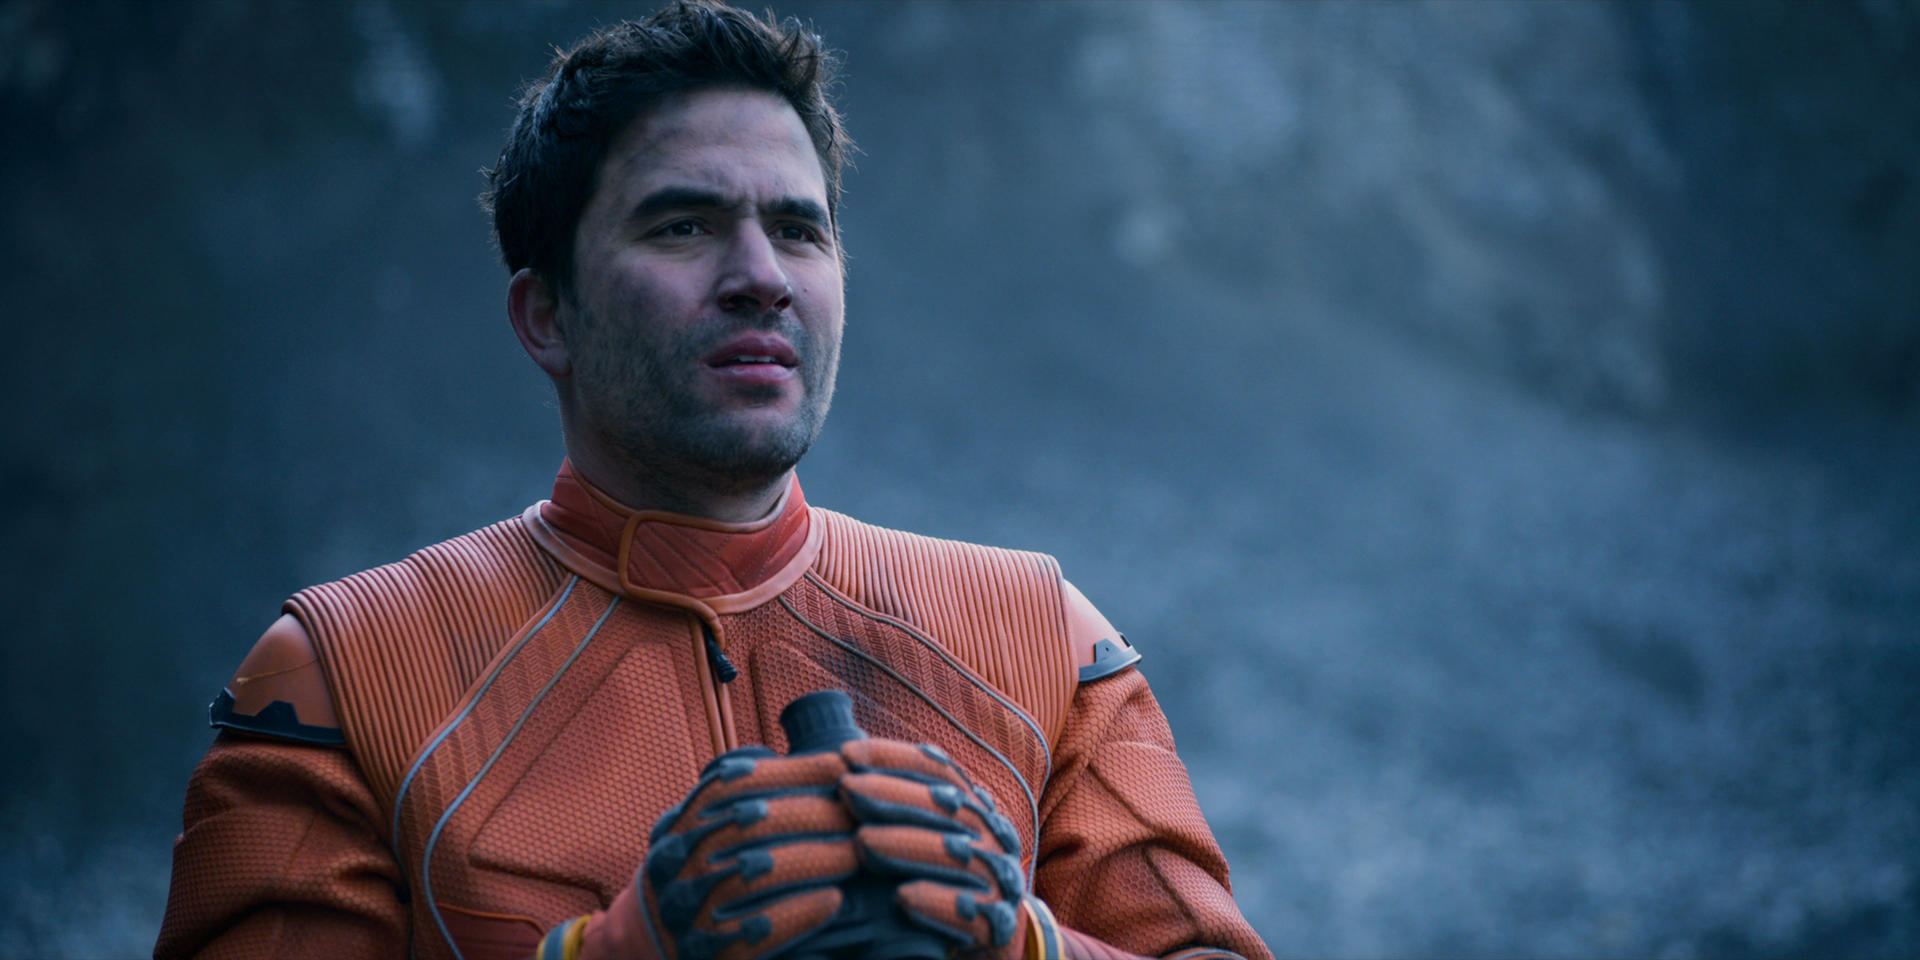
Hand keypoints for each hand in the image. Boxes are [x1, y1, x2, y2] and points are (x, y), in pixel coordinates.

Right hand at [640, 745, 858, 959]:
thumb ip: (744, 796)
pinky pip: (753, 931)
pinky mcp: (704, 952)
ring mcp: (689, 907)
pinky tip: (832, 901)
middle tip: (860, 813)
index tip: (842, 765)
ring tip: (856, 854)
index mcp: (686, 822)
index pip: (739, 783)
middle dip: (813, 814)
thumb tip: (815, 761)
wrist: (652, 941)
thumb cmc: (702, 874)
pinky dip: (795, 912)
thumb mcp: (706, 827)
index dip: (794, 771)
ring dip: (813, 859)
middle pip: (752, 824)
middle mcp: (681, 860)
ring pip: (754, 874)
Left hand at [838, 739, 1033, 959]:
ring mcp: (998, 878)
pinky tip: (902, 898)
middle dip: (890, 794)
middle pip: (943, 806)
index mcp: (975, 807)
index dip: (892, 758)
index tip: (847, 754)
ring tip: (862, 840)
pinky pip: (968, 911)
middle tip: (846, 788)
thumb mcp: (934, 831)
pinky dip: (937, 903)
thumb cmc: (945, 878)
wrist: (995, 936)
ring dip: (906, 845)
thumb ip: (907, 801)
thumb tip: (847, 760)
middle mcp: (991, 835)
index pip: (936, 770)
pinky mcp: (997, 923)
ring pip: (954, 855)